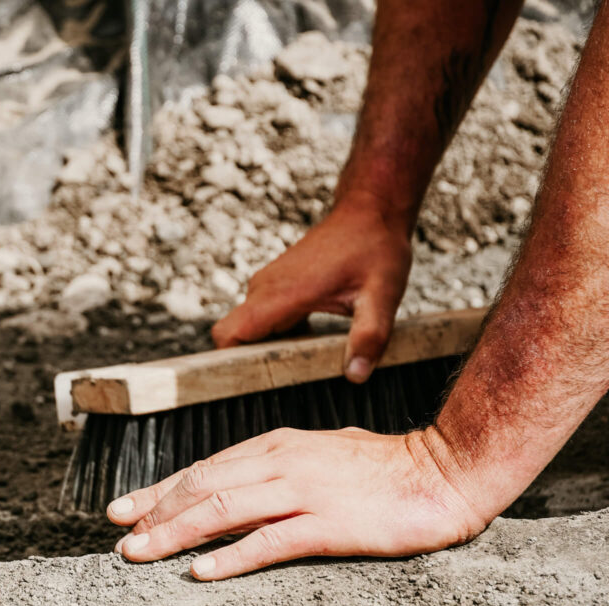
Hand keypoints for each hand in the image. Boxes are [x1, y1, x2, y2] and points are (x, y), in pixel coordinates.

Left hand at [106, 427, 489, 580]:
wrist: (442, 471)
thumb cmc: (383, 467)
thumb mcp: (319, 453)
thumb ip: (278, 466)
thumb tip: (239, 484)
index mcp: (276, 445)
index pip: (204, 467)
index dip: (160, 490)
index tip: (127, 508)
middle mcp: (281, 462)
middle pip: (201, 485)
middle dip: (153, 511)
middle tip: (119, 535)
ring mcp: (303, 490)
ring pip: (221, 509)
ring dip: (174, 532)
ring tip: (140, 552)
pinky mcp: (328, 523)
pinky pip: (268, 542)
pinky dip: (229, 557)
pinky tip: (201, 571)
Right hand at [212, 197, 412, 382]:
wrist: (370, 211)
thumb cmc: (375, 247)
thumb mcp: (382, 294)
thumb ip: (369, 336)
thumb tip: (356, 375)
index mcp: (282, 294)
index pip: (229, 335)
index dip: (227, 365)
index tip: (244, 389)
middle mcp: (265, 288)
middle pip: (233, 337)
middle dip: (248, 365)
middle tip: (282, 387)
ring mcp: (268, 285)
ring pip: (248, 329)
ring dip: (266, 351)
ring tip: (299, 370)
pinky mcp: (276, 285)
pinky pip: (261, 318)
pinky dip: (276, 337)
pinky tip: (308, 346)